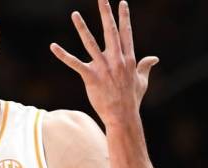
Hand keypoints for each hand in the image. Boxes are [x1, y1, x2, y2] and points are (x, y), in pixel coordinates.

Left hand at [50, 0, 157, 125]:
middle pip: (110, 31)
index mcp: (129, 59)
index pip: (126, 33)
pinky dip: (63, 55)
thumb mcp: (142, 81)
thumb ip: (145, 66)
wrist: (123, 116)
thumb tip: (154, 58)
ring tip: (74, 14)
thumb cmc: (132, 99)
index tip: (122, 3)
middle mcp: (116, 59)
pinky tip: (53, 46)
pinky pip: (74, 63)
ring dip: (82, 27)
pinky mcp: (91, 76)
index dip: (124, 17)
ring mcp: (103, 67)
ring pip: (90, 42)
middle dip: (106, 13)